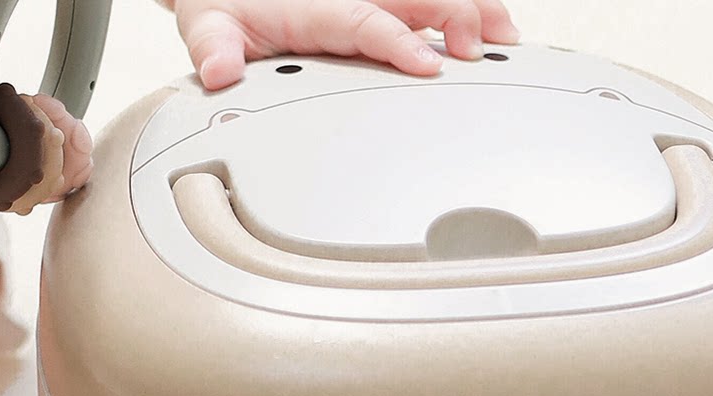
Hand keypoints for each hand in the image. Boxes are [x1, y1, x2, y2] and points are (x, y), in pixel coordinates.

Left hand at [165, 0, 521, 90]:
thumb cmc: (224, 3)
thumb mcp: (206, 24)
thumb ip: (214, 47)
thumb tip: (219, 71)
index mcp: (313, 6)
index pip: (364, 22)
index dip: (398, 42)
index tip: (427, 65)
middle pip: (413, 0)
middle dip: (453, 18)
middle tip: (480, 49)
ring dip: (472, 11)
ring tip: (506, 38)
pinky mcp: (379, 1)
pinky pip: (425, 4)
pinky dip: (466, 9)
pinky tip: (493, 27)